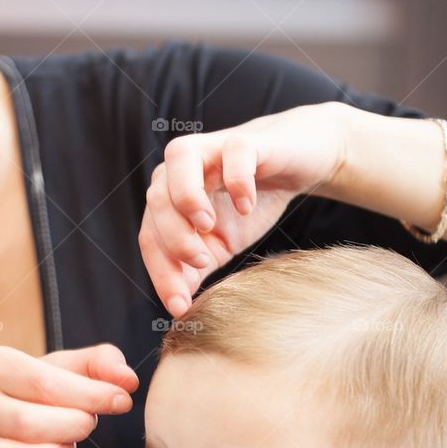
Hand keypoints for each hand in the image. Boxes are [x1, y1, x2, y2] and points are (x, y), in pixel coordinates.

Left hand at [139, 101, 348, 315]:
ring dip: (188, 199)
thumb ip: (194, 268)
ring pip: (180, 160)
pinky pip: (233, 152)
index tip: (180, 307)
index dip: (162, 273)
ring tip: (209, 226)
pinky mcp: (246, 140)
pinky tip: (246, 205)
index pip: (150, 237)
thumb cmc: (249, 203)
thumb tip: (178, 305)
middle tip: (201, 262)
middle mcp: (180, 169)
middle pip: (156, 200)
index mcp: (168, 199)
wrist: (296, 163)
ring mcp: (211, 149)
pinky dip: (237, 180)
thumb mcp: (219, 245)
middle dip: (174, 239)